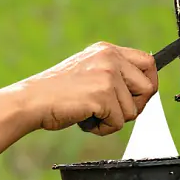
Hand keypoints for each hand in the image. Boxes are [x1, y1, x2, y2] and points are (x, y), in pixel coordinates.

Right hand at [15, 41, 159, 134]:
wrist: (31, 101)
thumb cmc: (57, 93)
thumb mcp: (89, 71)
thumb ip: (113, 73)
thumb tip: (142, 88)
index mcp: (107, 50)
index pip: (148, 62)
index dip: (148, 83)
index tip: (137, 98)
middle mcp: (110, 58)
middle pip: (148, 87)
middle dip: (135, 106)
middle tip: (113, 112)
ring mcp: (107, 76)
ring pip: (132, 111)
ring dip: (113, 120)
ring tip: (90, 114)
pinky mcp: (102, 95)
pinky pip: (118, 123)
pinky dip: (102, 129)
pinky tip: (84, 120)